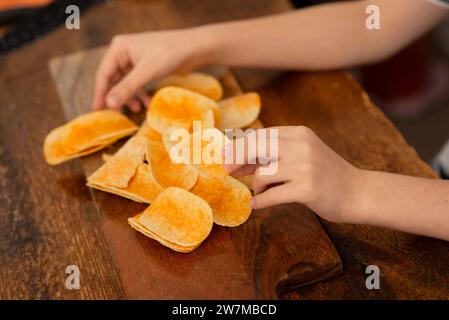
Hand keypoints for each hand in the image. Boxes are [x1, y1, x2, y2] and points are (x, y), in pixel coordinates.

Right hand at [92, 29, 208, 111]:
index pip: (103, 74)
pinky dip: (141, 93)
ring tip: (137, 110)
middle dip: (117, 97)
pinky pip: (137, 83)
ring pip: (126, 83)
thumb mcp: (146, 73)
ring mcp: (134, 59)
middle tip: (116, 115)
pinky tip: (147, 103)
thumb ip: (127, 88)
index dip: (100, 94)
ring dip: (131, 97)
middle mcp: (123, 52)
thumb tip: (108, 104)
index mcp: (118, 48)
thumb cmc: (169, 54)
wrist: (193, 48)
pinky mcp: (145, 66)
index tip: (96, 112)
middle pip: (113, 80)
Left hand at [223, 126, 359, 222]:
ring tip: (261, 192)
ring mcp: (305, 167)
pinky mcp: (308, 189)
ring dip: (257, 185)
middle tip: (226, 170)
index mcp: (299, 133)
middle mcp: (301, 146)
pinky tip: (256, 204)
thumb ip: (273, 155)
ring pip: (263, 174)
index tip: (225, 157)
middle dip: (236, 158)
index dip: (239, 146)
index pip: (261, 135)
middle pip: (256, 147)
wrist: (357, 192)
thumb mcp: (302, 155)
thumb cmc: (325, 174)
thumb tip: (236, 160)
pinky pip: (272, 195)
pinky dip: (260, 201)